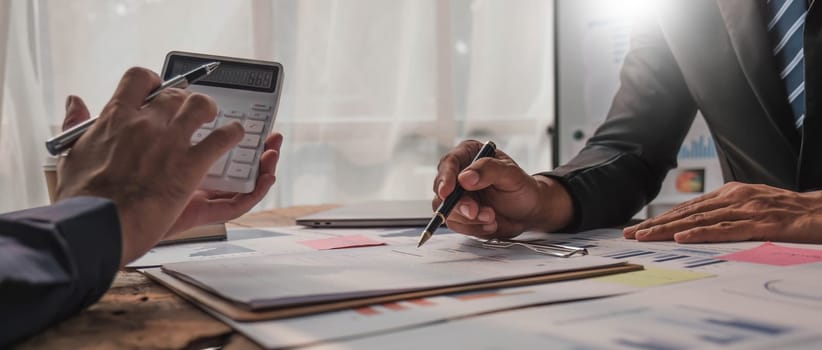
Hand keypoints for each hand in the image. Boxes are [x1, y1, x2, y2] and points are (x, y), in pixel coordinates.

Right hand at [63, 96, 282, 238]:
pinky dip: (233, 135)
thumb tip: (74, 102)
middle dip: (185, 100)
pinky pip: (221, 139)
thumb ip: (77, 125)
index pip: (138, 79)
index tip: (156, 91)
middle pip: (175, 94)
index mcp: (115, 118)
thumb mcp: (72, 155)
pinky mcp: (190, 165)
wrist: (98, 226)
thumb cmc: (83, 198)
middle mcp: (145, 123)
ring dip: (210, 111)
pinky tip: (236, 137)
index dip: (152, 82)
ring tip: (215, 118)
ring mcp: (170, 142)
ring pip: (201, 107)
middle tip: (189, 111)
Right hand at [433, 140, 573, 238]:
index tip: (447, 192)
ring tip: (492, 218)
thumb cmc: (522, 188)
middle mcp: (459, 174)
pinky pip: (456, 224)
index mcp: (469, 154)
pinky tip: (491, 224)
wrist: (528, 211)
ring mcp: (458, 196)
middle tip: (476, 212)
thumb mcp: (511, 175)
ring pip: (447, 210)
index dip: (445, 178)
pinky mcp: (460, 214)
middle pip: (442, 190)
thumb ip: (489, 170)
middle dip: (459, 205)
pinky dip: (473, 228)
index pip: (449, 163)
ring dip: (469, 219)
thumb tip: (465, 178)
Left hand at [623, 182, 821, 242]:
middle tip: (630, 234)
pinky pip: (727, 229)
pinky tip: (683, 237)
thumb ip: (727, 212)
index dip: (661, 218)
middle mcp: (735, 198)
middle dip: (656, 224)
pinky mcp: (762, 223)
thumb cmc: (788, 212)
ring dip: (670, 229)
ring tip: (646, 236)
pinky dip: (702, 233)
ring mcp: (748, 209)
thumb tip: (699, 222)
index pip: (688, 208)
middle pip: (687, 212)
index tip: (638, 229)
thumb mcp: (753, 207)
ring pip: (700, 220)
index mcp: (731, 193)